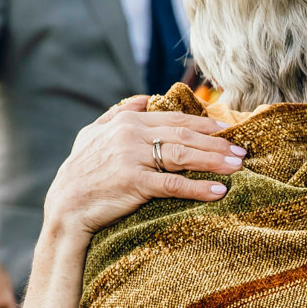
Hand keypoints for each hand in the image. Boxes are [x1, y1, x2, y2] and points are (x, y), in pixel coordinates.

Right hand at [42, 96, 242, 236]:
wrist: (65, 207)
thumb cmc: (80, 173)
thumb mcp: (92, 135)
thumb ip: (117, 114)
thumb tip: (144, 99)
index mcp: (127, 123)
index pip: (175, 120)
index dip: (205, 125)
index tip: (228, 131)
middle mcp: (131, 135)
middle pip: (184, 136)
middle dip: (217, 143)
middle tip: (242, 150)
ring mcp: (132, 158)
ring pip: (183, 155)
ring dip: (215, 161)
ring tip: (238, 166)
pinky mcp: (134, 183)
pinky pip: (173, 184)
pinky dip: (198, 188)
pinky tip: (218, 191)